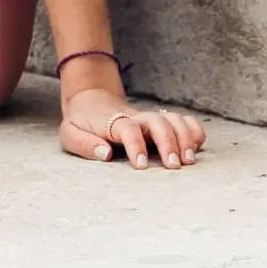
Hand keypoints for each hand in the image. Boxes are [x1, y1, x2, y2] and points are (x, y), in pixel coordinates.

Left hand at [60, 87, 204, 169]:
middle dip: (168, 142)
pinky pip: (183, 120)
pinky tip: (197, 147)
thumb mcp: (69, 133)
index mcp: (112, 122)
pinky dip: (194, 131)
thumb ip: (83, 143)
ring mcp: (150, 118)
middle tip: (173, 166)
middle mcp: (135, 118)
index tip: (141, 165)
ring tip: (188, 161)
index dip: (136, 145)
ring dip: (185, 137)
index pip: (127, 128)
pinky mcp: (160, 121)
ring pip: (173, 119)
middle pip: (157, 121)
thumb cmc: (81, 122)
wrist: (91, 101)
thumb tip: (104, 154)